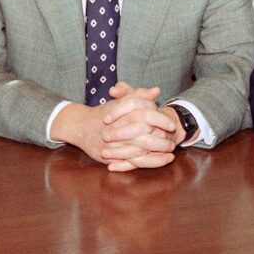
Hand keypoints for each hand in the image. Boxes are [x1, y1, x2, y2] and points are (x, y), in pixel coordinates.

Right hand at [51, 83, 175, 170]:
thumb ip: (139, 95)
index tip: (171, 125)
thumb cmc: (105, 112)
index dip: (161, 120)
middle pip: (145, 135)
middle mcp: (119, 128)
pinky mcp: (111, 156)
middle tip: (173, 142)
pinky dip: (146, 162)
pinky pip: (131, 162)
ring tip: (170, 154)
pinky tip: (157, 162)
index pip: (146, 115)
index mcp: (123, 112)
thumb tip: (156, 91)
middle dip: (161, 141)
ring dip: (157, 154)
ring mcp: (114, 143)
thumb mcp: (122, 101)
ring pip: (139, 151)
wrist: (80, 126)